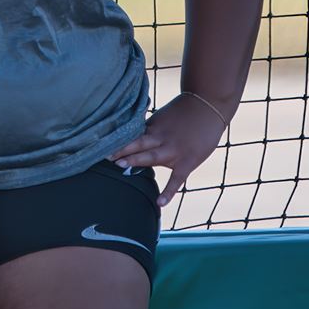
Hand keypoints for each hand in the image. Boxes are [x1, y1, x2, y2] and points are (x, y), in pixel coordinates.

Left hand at [108, 92, 230, 207]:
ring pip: (151, 157)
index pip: (131, 136)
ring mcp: (174, 151)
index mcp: (153, 127)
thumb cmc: (185, 111)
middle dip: (121, 150)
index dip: (117, 141)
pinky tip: (160, 203)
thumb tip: (132, 136)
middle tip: (104, 155)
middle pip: (137, 144)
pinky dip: (168, 192)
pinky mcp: (187, 162)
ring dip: (135, 160)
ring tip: (119, 166)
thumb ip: (149, 128)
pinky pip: (177, 180)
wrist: (208, 105)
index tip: (99, 145)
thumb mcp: (163, 116)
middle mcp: (161, 138)